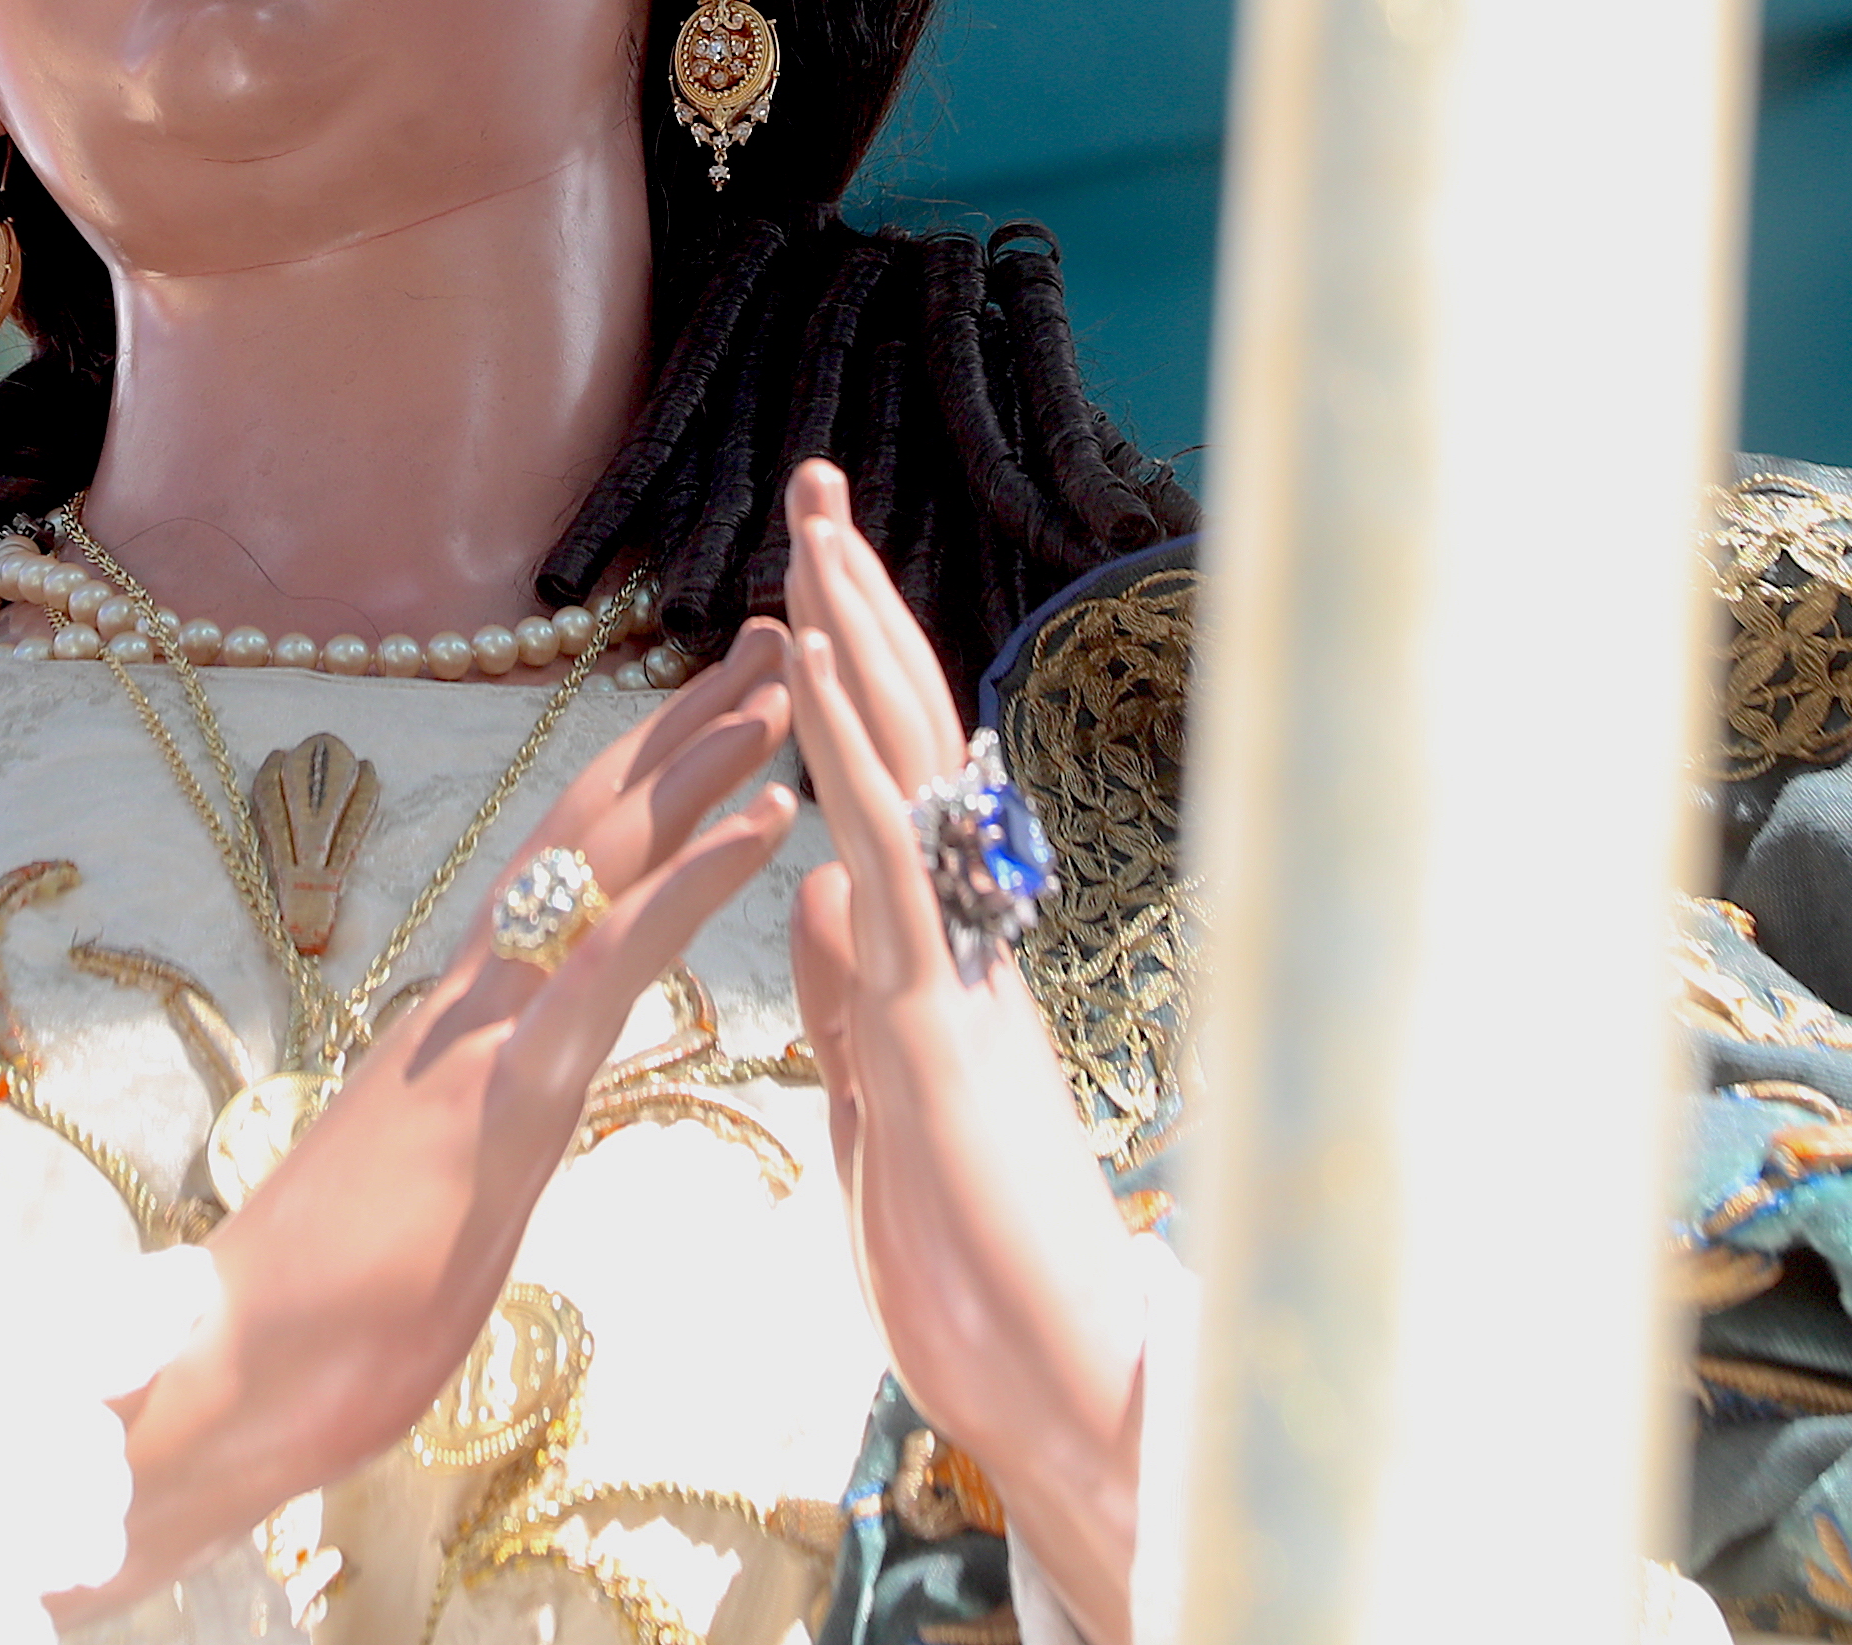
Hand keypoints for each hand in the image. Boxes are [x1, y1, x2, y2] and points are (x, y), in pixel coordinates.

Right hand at [72, 623, 800, 1608]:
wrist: (226, 1373)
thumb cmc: (323, 1316)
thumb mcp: (435, 1204)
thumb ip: (474, 1136)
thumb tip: (502, 1113)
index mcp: (466, 1023)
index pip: (564, 874)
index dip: (641, 785)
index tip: (716, 707)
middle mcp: (472, 999)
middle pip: (589, 832)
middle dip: (684, 732)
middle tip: (769, 636)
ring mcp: (485, 1035)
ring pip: (602, 865)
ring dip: (701, 766)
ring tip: (781, 684)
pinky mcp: (502, 1096)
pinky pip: (611, 964)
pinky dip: (694, 878)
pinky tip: (766, 817)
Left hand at [780, 463, 1169, 1630]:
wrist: (1046, 1369)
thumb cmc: (971, 1254)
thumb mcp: (878, 1095)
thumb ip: (851, 992)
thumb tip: (821, 892)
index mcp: (934, 949)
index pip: (887, 778)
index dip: (848, 671)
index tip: (808, 570)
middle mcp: (958, 928)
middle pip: (904, 733)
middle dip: (854, 603)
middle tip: (814, 482)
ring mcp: (952, 961)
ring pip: (903, 764)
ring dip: (852, 634)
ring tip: (809, 522)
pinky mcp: (932, 1014)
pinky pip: (884, 852)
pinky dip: (841, 747)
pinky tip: (805, 664)